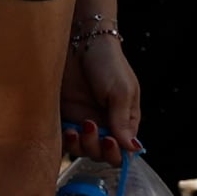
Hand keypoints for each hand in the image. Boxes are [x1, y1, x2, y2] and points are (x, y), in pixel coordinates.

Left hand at [64, 24, 142, 160]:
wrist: (80, 41)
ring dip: (80, 145)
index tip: (109, 141)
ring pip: (82, 150)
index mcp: (124, 120)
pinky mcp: (64, 117)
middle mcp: (104, 124)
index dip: (117, 152)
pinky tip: (67, 129)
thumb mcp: (121, 91)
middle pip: (101, 154)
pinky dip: (65, 141)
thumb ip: (124, 121)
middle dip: (96, 147)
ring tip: (78, 127)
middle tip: (91, 126)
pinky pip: (64, 141)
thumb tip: (133, 149)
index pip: (124, 149)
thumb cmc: (107, 62)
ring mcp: (83, 122)